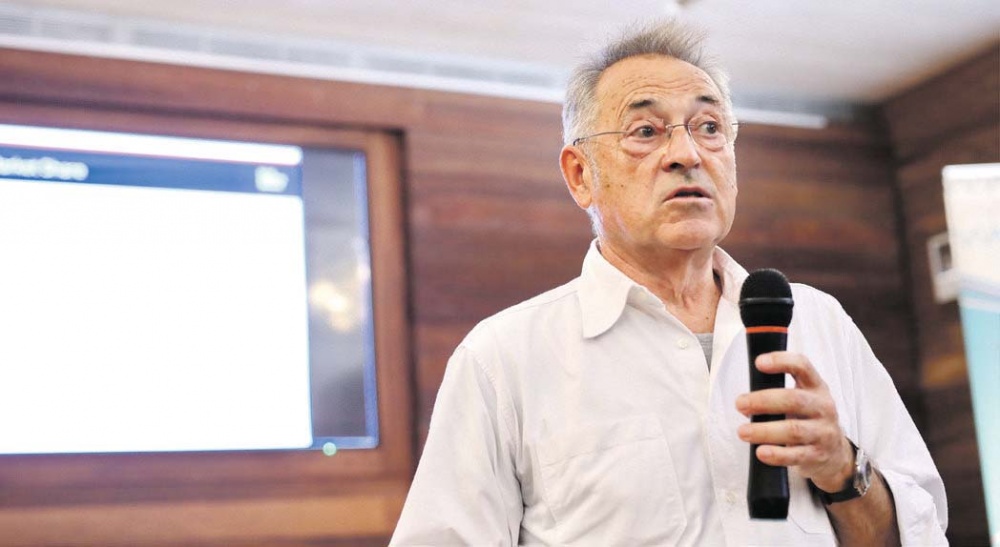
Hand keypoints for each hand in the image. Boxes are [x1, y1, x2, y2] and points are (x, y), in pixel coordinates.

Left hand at [735, 351, 853, 492]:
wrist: (834, 453)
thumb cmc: (808, 419)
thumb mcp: (802, 399)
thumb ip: (778, 392)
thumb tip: (745, 400)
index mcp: (816, 387)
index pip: (802, 367)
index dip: (781, 361)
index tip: (759, 363)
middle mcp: (823, 407)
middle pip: (794, 399)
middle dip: (763, 401)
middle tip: (740, 404)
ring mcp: (823, 432)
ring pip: (793, 430)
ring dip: (764, 431)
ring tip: (743, 432)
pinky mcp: (818, 455)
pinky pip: (796, 455)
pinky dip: (776, 454)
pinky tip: (761, 452)